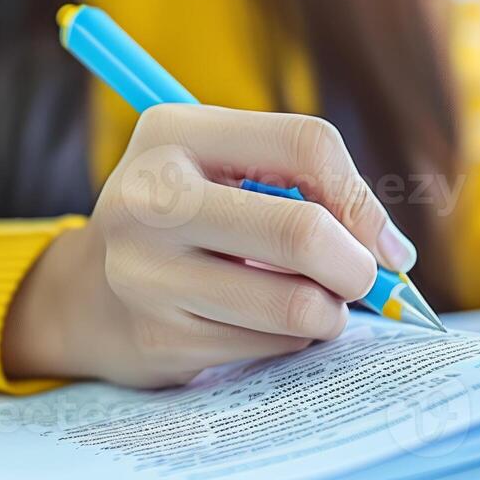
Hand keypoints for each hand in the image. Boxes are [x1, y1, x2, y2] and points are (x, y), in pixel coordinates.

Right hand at [4, 105, 416, 387]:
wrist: (86, 293)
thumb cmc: (184, 220)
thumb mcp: (222, 169)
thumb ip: (304, 186)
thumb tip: (393, 254)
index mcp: (172, 132)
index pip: (306, 145)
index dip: (361, 197)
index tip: (382, 239)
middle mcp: (149, 198)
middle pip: (301, 232)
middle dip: (357, 267)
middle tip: (363, 280)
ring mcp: (146, 274)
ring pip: (294, 305)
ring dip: (328, 312)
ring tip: (313, 304)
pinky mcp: (158, 338)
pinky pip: (268, 346)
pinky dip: (288, 340)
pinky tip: (263, 325)